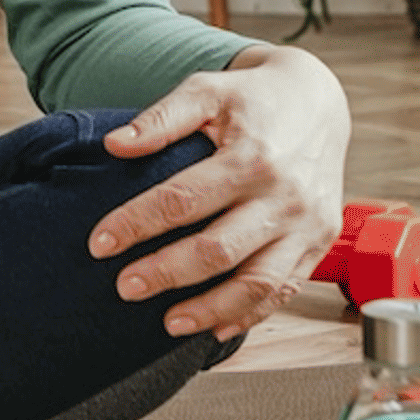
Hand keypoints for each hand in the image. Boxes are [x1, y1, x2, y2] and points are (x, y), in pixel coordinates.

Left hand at [89, 45, 352, 340]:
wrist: (319, 102)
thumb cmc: (253, 99)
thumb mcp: (207, 91)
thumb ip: (162, 118)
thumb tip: (114, 145)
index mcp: (252, 156)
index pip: (183, 199)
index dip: (136, 223)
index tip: (99, 243)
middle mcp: (284, 195)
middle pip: (219, 248)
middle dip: (167, 273)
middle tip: (125, 287)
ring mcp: (307, 224)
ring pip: (259, 281)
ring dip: (212, 308)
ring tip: (169, 323)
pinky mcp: (319, 242)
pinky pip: (286, 288)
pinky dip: (252, 314)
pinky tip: (218, 328)